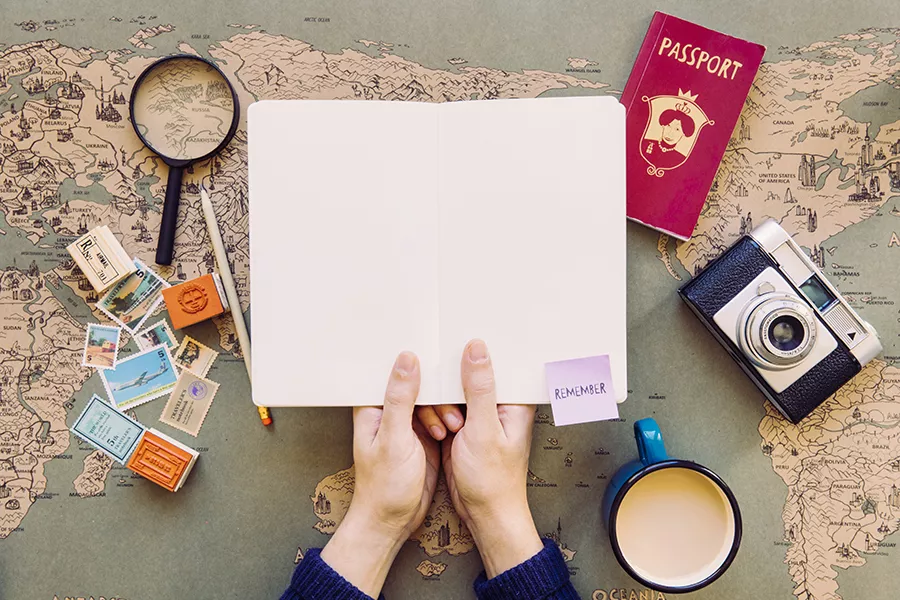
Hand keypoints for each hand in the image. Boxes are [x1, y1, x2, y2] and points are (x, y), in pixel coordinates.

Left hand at [321, 351, 439, 596]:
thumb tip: (407, 359)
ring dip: (445, 408)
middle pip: (417, 382)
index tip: (433, 346)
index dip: (411, 358)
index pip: (391, 370)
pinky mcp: (424, 435)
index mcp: (373, 406)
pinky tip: (456, 429)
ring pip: (432, 398)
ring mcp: (407, 423)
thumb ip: (401, 398)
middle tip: (451, 401)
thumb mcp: (394, 438)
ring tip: (451, 426)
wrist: (393, 522)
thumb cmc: (384, 486)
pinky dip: (450, 420)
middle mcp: (389, 410)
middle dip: (437, 388)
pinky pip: (440, 415)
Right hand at [418, 339, 542, 577]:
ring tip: (446, 427)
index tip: (463, 325)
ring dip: (442, 398)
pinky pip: (446, 405)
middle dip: (453, 370)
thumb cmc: (492, 479)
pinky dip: (435, 408)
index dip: (482, 345)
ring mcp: (480, 415)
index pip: (501, 360)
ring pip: (455, 388)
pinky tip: (430, 415)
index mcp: (513, 401)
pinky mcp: (464, 426)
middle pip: (474, 371)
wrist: (483, 514)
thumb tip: (476, 348)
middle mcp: (498, 404)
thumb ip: (480, 388)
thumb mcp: (483, 429)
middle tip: (439, 364)